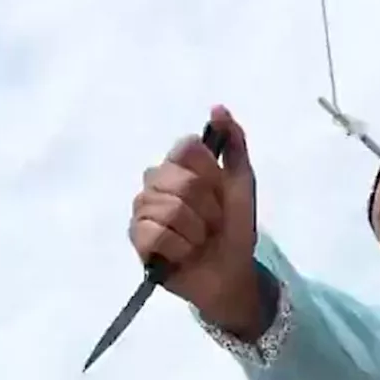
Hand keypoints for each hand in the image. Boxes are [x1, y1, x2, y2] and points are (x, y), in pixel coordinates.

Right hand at [129, 105, 259, 327]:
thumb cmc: (235, 226)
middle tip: (212, 223)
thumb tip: (218, 109)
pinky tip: (184, 254)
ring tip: (199, 240)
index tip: (220, 192)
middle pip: (179, 180)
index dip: (209, 173)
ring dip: (195, 231)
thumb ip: (233, 143)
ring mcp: (143, 210)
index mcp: (179, 165)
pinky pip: (154, 234)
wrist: (232, 271)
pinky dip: (179, 247)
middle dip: (207, 208)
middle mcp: (156, 182)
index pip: (186, 148)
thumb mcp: (242, 182)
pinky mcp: (137, 239)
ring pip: (168, 209)